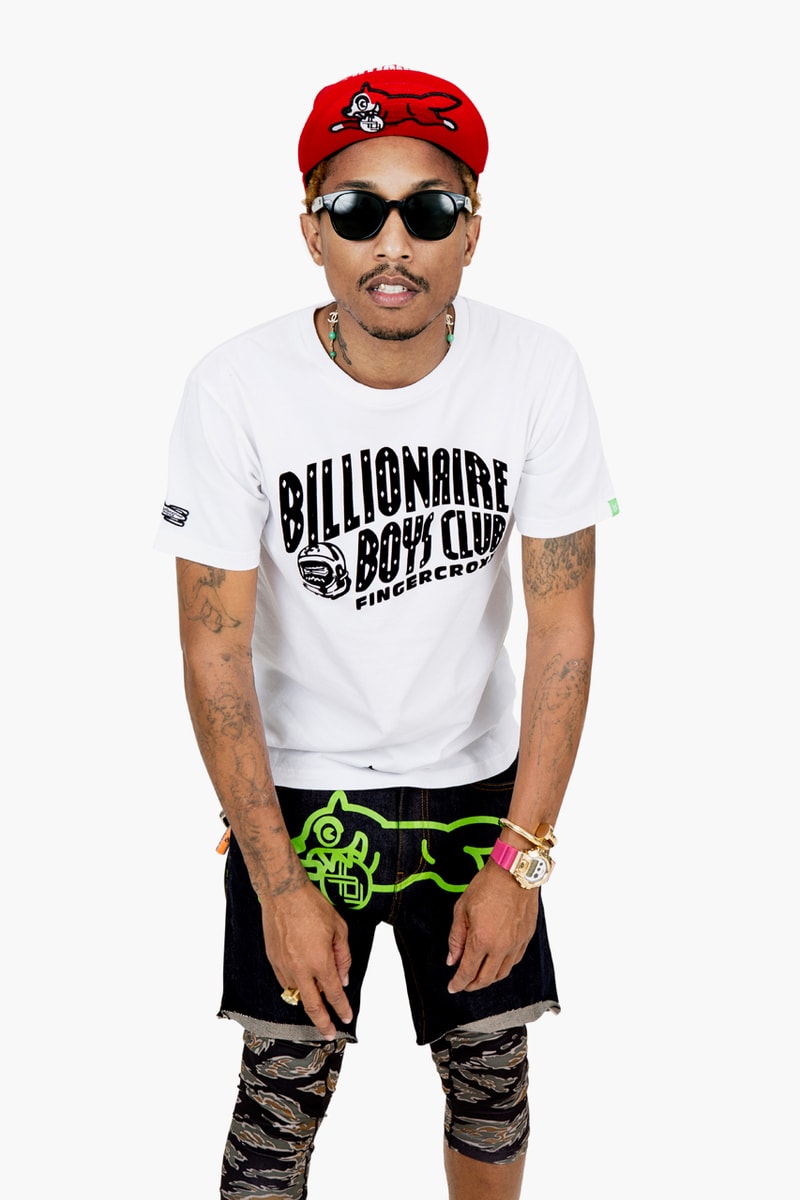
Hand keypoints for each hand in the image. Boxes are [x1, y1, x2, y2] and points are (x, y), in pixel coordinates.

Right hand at [260, 878, 352, 1039]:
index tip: (346, 1018)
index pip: (334, 994)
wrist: (283, 894)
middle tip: (329, 1033)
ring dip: (307, 1002)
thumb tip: (343, 978)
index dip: (342, 1009)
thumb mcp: (339, 929)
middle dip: (322, 1023)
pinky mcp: (273, 960)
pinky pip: (284, 982)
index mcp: (320, 961)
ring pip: (296, 995)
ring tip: (316, 1005)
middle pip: (312, 1006)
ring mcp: (284, 966)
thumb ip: (343, 957)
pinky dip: (294, 987)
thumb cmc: (312, 906)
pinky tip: (300, 984)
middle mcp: (301, 969)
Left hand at [446, 862, 539, 992]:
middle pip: (486, 978)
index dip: (458, 983)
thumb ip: (456, 938)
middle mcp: (500, 947)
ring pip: (502, 973)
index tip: (452, 987)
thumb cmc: (487, 885)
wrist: (514, 872)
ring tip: (479, 975)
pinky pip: (514, 961)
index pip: (467, 972)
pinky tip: (497, 963)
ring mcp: (516, 944)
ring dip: (489, 978)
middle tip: (463, 984)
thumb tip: (452, 960)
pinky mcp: (526, 938)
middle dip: (472, 985)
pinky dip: (503, 967)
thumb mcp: (462, 909)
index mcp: (481, 940)